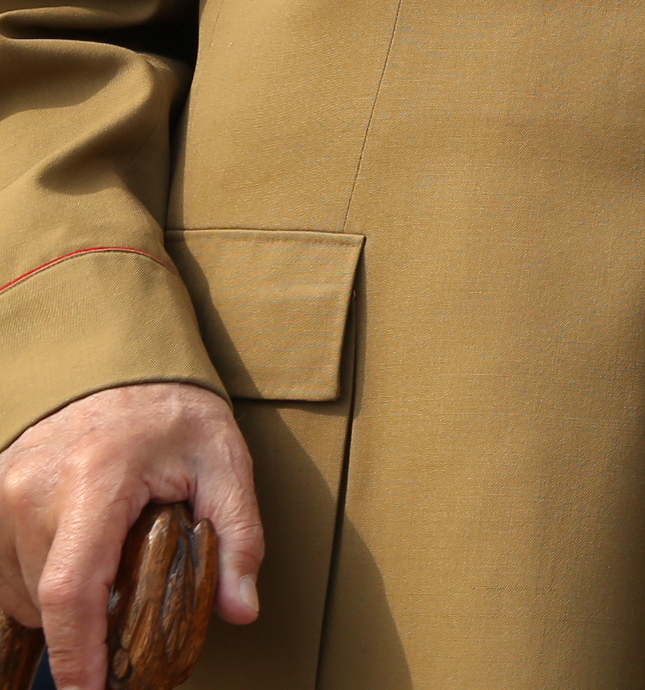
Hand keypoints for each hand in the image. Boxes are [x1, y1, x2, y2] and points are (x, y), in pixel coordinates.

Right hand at [0, 382, 261, 684]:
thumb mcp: (226, 465)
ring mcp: (1, 492)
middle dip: (86, 627)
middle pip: (44, 600)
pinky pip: (2, 570)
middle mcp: (32, 489)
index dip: (79, 655)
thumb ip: (237, 537)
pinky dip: (34, 582)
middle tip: (126, 614)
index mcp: (94, 481)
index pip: (70, 590)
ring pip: (16, 592)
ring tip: (107, 561)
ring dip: (59, 604)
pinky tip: (75, 556)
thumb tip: (242, 606)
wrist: (120, 368)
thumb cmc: (173, 416)